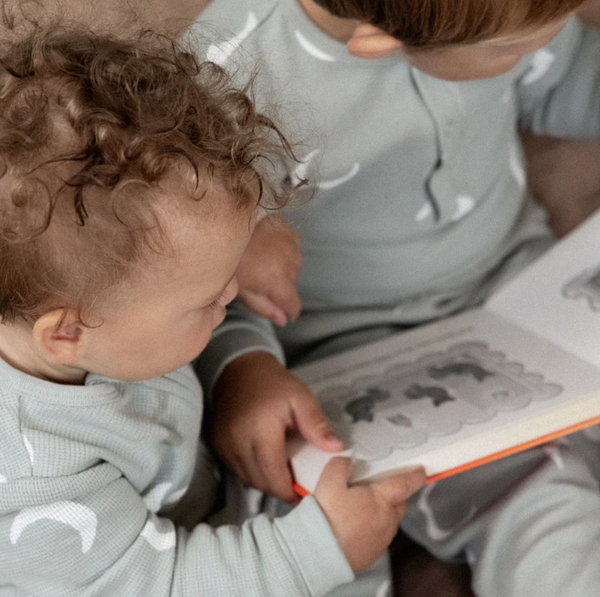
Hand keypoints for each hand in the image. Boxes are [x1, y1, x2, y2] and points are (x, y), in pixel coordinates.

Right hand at [211, 351, 343, 502]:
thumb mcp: (301, 398)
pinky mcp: (218, 445)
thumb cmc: (275, 385)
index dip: (289, 490)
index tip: (304, 492)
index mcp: (261, 431)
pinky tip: (266, 462)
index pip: (274, 475)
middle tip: (297, 484)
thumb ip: (317, 425)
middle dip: (280, 489)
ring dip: (266, 482)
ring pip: (248, 479)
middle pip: (261, 482)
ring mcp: (225, 445)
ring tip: (283, 472)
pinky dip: (253, 472)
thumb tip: (336, 449)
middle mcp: (238, 442)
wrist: (241, 370)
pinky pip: (237, 470)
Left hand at [236, 215, 301, 325]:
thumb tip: (283, 320)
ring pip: (295, 264)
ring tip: (263, 264)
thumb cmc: (229, 262)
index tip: (283, 312)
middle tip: (260, 281)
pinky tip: (269, 250)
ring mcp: (289, 243)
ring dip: (285, 268)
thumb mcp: (242, 291)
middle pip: (293, 284)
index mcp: (277, 280)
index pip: (293, 305)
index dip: (288, 311)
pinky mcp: (285, 228)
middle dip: (281, 287)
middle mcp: (288, 261)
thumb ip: (265, 307)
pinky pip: (293, 246)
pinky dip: (285, 251)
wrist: (220, 227)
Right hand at [314, 458, 425, 571]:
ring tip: (362, 508)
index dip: (414, 476)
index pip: (405, 484)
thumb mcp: (329, 480)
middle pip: (399, 503)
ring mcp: (382, 539)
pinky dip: (373, 529)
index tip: (421, 472)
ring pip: (389, 521)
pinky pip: (379, 536)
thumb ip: (341, 465)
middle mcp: (387, 520)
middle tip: (379, 488)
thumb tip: (348, 462)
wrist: (319, 553)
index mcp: (381, 499)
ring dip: (383, 512)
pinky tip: (355, 527)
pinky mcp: (373, 554)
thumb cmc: (327, 515)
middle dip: (395, 494)